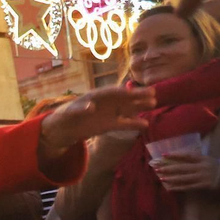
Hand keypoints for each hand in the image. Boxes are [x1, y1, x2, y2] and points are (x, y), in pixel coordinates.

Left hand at [39, 86, 155, 153]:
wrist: (65, 129)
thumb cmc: (66, 116)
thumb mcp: (70, 113)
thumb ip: (80, 109)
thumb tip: (91, 108)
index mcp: (97, 96)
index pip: (113, 92)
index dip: (124, 91)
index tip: (135, 91)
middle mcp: (107, 103)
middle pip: (124, 98)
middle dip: (137, 95)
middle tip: (153, 93)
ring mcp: (110, 113)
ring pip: (128, 109)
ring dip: (140, 106)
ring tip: (154, 104)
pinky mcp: (111, 125)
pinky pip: (125, 123)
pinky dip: (134, 124)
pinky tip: (145, 124)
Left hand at [153, 153, 219, 192]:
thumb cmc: (213, 166)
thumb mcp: (206, 159)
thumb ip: (194, 158)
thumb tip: (176, 156)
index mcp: (203, 159)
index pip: (187, 156)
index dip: (175, 155)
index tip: (163, 154)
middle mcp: (202, 167)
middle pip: (183, 168)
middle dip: (169, 168)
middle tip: (157, 169)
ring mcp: (202, 177)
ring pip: (184, 178)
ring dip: (172, 179)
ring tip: (161, 179)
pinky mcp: (203, 186)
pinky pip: (188, 187)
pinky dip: (179, 188)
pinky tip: (170, 189)